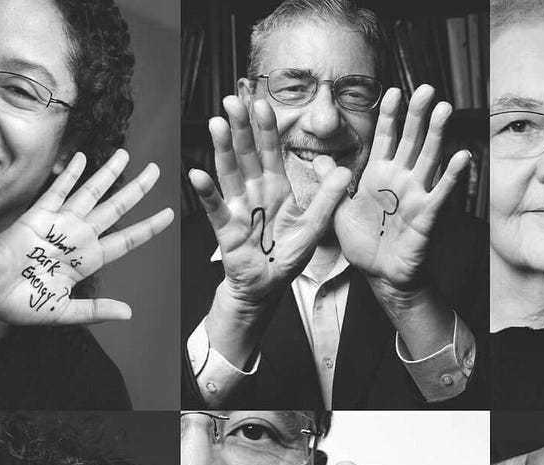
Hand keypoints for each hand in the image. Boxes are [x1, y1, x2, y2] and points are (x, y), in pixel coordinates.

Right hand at [0, 150, 171, 325]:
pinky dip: (69, 174)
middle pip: (116, 209)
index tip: (169, 215)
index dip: (148, 227)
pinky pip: (57, 191)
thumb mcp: (65, 312)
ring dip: (108, 173)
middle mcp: (78, 237)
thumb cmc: (21, 304)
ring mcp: (59, 224)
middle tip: (157, 171)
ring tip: (126, 154)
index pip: (127, 240)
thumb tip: (128, 313)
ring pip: (91, 193)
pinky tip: (82, 157)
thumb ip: (96, 310)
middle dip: (137, 190)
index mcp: (88, 260)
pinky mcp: (36, 216)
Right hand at [188, 96, 352, 310]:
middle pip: (246, 154)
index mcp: (276, 188)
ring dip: (222, 148)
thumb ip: (328, 198)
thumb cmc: (287, 255)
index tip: (262, 103)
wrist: (268, 285)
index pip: (270, 152)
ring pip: (229, 172)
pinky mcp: (226, 228)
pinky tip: (197, 174)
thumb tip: (346, 170)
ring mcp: (238, 207)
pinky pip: (215, 207)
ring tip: (216, 123)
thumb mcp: (314, 226)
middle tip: (232, 100)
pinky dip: (207, 191)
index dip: (266, 129)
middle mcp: (254, 192)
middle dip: (240, 127)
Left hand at [334, 85, 470, 295]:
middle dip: (418, 114)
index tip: (392, 90)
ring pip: (428, 158)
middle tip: (428, 89)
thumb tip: (317, 158)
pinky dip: (452, 175)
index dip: (389, 114)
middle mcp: (399, 179)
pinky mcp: (426, 215)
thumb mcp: (337, 208)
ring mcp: (415, 195)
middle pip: (411, 139)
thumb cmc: (363, 243)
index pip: (385, 136)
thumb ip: (332, 181)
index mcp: (378, 174)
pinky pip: (441, 192)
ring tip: (445, 109)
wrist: (380, 276)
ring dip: (437, 134)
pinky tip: (462, 156)